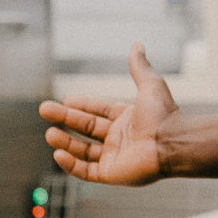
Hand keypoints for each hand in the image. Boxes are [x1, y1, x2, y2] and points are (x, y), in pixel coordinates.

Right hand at [38, 43, 178, 185]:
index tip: (65, 100)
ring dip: (65, 142)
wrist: (172, 142)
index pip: (99, 111)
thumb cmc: (164, 116)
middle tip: (44, 110)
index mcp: (127, 119)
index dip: (82, 105)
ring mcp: (115, 157)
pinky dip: (71, 164)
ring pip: (83, 150)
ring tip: (49, 134)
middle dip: (65, 119)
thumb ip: (139, 66)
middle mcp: (120, 138)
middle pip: (86, 128)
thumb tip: (137, 44)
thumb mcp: (150, 85)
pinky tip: (58, 154)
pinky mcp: (112, 174)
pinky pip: (86, 171)